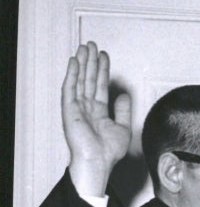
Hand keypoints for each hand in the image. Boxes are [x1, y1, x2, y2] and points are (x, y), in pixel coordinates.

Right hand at [62, 42, 131, 195]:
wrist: (98, 162)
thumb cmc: (108, 151)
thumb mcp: (122, 127)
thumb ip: (122, 110)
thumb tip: (124, 95)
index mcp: (98, 110)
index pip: (100, 85)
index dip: (102, 70)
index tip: (104, 55)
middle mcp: (86, 107)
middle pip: (89, 79)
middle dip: (91, 61)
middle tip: (92, 44)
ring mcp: (77, 107)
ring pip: (80, 80)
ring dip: (82, 63)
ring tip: (85, 47)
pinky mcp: (69, 110)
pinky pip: (70, 88)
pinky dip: (72, 74)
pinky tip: (75, 62)